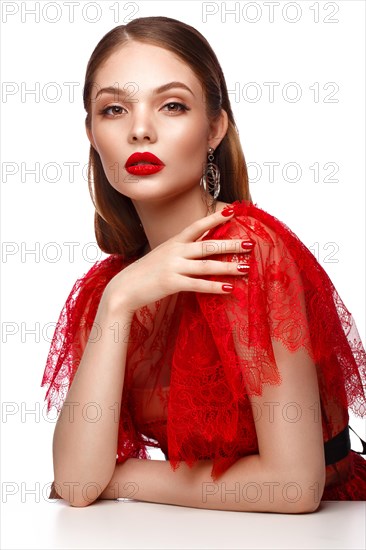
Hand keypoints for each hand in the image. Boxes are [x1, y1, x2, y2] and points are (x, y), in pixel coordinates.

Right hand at [103, 208, 253, 314]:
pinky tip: (229, 289)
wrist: (124, 288)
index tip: (232, 211)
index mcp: (174, 242)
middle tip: (249, 244)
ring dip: (228, 267)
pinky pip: (198, 285)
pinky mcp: (172, 283)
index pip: (197, 226)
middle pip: (208, 246)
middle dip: (230, 244)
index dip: (215, 218)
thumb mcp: (162, 255)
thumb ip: (180, 250)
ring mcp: (173, 267)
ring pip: (206, 266)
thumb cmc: (146, 272)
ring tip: (246, 268)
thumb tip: (201, 247)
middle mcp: (175, 252)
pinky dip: (214, 287)